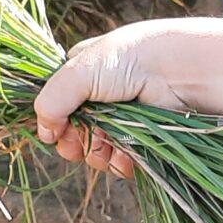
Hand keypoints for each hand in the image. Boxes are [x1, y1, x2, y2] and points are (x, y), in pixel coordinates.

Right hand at [33, 22, 194, 176]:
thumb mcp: (79, 70)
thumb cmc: (129, 60)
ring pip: (95, 152)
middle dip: (75, 142)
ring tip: (109, 143)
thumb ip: (52, 101)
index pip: (55, 107)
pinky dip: (120, 162)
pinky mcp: (141, 139)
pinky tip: (127, 153)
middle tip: (81, 141)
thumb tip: (43, 133)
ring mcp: (120, 120)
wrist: (179, 73)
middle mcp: (98, 99)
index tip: (56, 130)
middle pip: (72, 134)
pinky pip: (120, 163)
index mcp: (81, 76)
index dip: (53, 123)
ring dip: (98, 154)